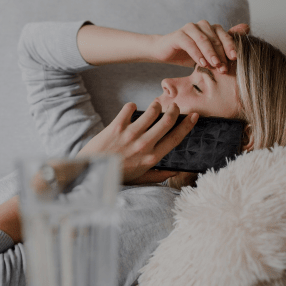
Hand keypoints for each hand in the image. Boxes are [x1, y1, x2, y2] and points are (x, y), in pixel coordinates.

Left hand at [76, 101, 197, 184]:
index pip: (176, 138)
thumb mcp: (140, 179)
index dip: (187, 125)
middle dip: (174, 110)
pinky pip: (129, 108)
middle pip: (167, 121)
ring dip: (156, 106)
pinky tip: (131, 110)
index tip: (194, 116)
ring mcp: (130, 135)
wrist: (91, 171)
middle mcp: (144, 145)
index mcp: (152, 158)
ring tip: (155, 106)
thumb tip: (176, 172)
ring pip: (151, 111)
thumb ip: (158, 175)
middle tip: (173, 106)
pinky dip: (132, 106)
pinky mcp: (116, 127)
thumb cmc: (116, 175)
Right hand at [151, 20, 249, 71]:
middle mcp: (201, 25)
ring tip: (214, 66)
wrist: (163, 52)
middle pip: (215, 38)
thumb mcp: (207, 54)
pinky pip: (190, 44)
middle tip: (224, 68)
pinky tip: (201, 63)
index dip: (230, 47)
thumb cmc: (186, 53)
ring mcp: (189, 28)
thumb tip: (247, 28)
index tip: (235, 59)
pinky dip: (197, 53)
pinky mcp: (178, 35)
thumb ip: (223, 44)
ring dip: (210, 54)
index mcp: (210, 28)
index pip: (224, 36)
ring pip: (204, 40)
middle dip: (221, 54)